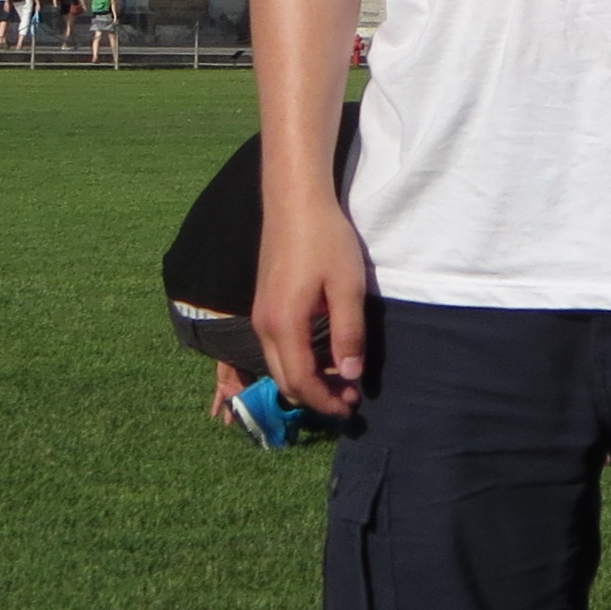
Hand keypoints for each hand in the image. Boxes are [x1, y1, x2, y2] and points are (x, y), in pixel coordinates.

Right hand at [257, 193, 371, 422]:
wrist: (294, 201)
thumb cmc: (325, 239)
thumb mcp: (347, 286)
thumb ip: (348, 333)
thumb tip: (351, 375)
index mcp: (284, 325)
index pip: (301, 382)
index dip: (324, 401)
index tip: (350, 407)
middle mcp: (264, 325)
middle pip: (284, 380)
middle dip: (315, 396)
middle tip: (349, 397)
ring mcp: (260, 315)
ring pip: (278, 365)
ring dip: (306, 379)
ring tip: (341, 377)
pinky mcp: (263, 304)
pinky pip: (276, 347)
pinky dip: (298, 360)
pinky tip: (323, 352)